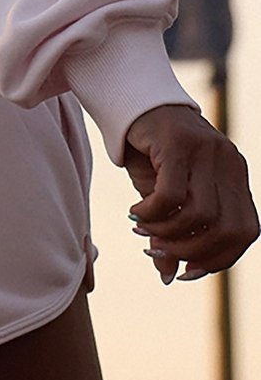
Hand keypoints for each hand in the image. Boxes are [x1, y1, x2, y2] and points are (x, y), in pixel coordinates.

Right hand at [124, 103, 258, 284]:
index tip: (186, 270)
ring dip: (166, 233)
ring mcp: (207, 151)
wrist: (133, 103)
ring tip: (142, 229)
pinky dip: (152, 214)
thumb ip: (174, 232)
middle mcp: (228, 163)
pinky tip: (136, 212)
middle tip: (157, 251)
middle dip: (189, 251)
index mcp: (235, 176)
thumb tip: (169, 276)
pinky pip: (172, 195)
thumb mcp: (166, 197)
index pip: (245, 232)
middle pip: (225, 230)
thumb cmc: (153, 153)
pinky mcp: (179, 143)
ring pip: (199, 216)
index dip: (219, 258)